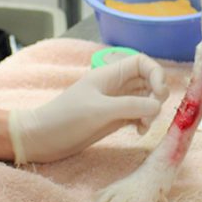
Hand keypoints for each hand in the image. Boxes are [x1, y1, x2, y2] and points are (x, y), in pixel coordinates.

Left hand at [7, 54, 167, 163]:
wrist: (41, 138)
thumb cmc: (65, 118)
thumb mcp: (99, 110)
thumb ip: (130, 106)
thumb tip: (158, 106)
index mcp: (110, 74)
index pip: (142, 63)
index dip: (156, 73)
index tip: (160, 93)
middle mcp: (115, 86)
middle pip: (148, 81)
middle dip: (156, 95)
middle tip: (152, 113)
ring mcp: (115, 103)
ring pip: (145, 100)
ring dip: (151, 112)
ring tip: (143, 126)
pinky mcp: (113, 119)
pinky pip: (138, 115)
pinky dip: (143, 122)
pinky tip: (138, 132)